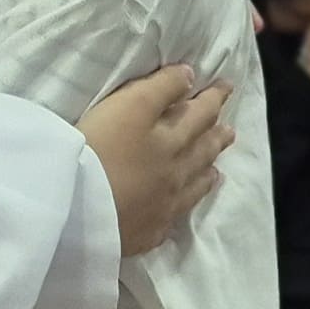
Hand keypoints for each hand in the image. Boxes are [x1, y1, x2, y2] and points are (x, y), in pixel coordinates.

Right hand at [81, 66, 234, 257]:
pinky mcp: (146, 232)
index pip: (200, 113)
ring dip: (207, 174)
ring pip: (193, 187)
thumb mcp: (129, 105)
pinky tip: (178, 210)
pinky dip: (180, 210)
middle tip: (230, 131)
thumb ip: (161, 89)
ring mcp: (163, 206)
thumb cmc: (99, 148)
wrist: (79, 208)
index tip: (226, 88)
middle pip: (202, 151)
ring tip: (216, 171)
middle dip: (217, 137)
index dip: (214, 97)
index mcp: (171, 139)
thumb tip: (190, 77)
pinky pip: (170, 220)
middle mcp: (175, 173)